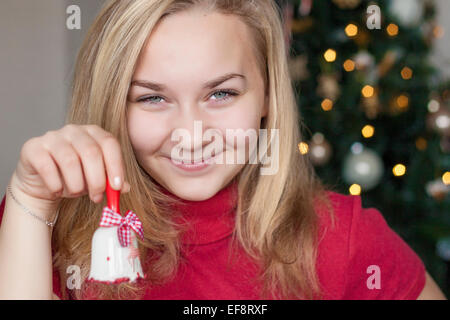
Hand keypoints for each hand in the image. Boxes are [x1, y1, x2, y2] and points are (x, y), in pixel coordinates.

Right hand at [9, 124, 129, 218]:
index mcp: (94, 132)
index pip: (109, 143)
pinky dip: (56, 184)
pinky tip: (58, 191)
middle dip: (97, 180)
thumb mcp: (97, 179)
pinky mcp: (33, 147)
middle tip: (97, 197)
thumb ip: (112, 182)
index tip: (117, 187)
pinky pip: (47, 167)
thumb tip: (124, 188)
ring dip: (76, 184)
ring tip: (76, 193)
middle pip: (91, 152)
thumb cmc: (75, 177)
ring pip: (70, 161)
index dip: (115, 165)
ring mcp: (52, 136)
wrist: (43, 182)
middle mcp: (74, 130)